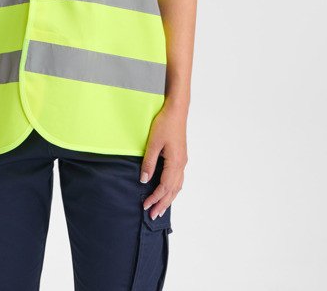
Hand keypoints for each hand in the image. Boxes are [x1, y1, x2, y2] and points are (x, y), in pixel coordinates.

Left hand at [140, 102, 187, 218]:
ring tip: (162, 208)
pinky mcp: (181, 157)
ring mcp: (183, 161)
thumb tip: (144, 180)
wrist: (176, 111)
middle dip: (163, 204)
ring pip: (177, 186)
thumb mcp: (153, 143)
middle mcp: (181, 165)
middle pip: (173, 190)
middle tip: (154, 216)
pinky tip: (169, 191)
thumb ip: (148, 163)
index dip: (155, 198)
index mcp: (175, 163)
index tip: (146, 207)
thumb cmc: (164, 124)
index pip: (164, 187)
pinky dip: (173, 188)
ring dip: (169, 198)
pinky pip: (178, 178)